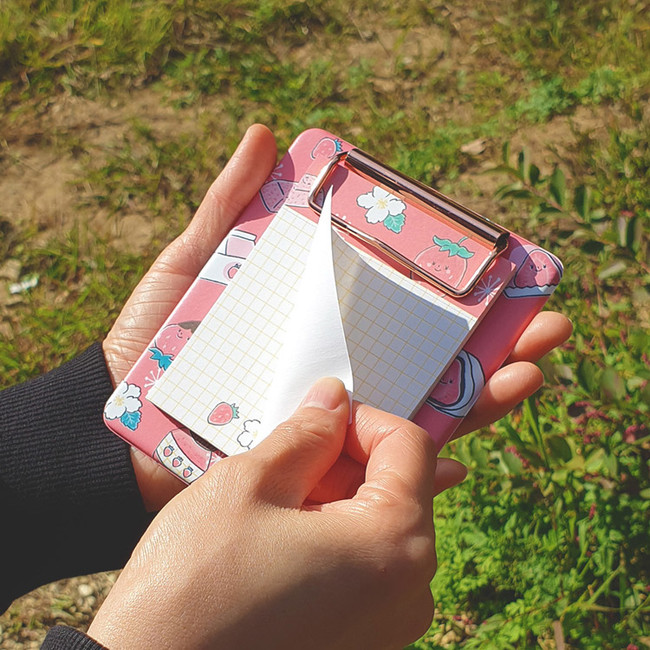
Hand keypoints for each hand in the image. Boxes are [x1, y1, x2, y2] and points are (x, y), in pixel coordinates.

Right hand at [88, 378, 462, 649]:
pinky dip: (333, 535)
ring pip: (378, 524)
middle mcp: (409, 592)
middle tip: (287, 455)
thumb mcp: (250, 484)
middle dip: (346, 458)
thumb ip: (306, 434)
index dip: (362, 419)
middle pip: (399, 486)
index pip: (410, 446)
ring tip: (275, 499)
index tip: (318, 419)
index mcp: (393, 546)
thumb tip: (333, 400)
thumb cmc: (195, 585)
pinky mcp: (362, 641)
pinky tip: (280, 536)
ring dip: (336, 496)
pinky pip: (366, 565)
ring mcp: (389, 625)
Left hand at [102, 122, 570, 510]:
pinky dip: (416, 475)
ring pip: (418, 419)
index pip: (400, 313)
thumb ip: (230, 206)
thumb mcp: (194, 264)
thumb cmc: (152, 343)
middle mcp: (336, 379)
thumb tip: (268, 136)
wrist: (113, 423)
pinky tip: (454, 465)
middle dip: (490, 347)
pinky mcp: (312, 476)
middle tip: (544, 328)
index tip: (502, 277)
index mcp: (319, 330)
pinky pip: (375, 481)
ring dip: (480, 402)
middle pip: (425, 363)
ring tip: (528, 377)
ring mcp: (329, 430)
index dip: (452, 298)